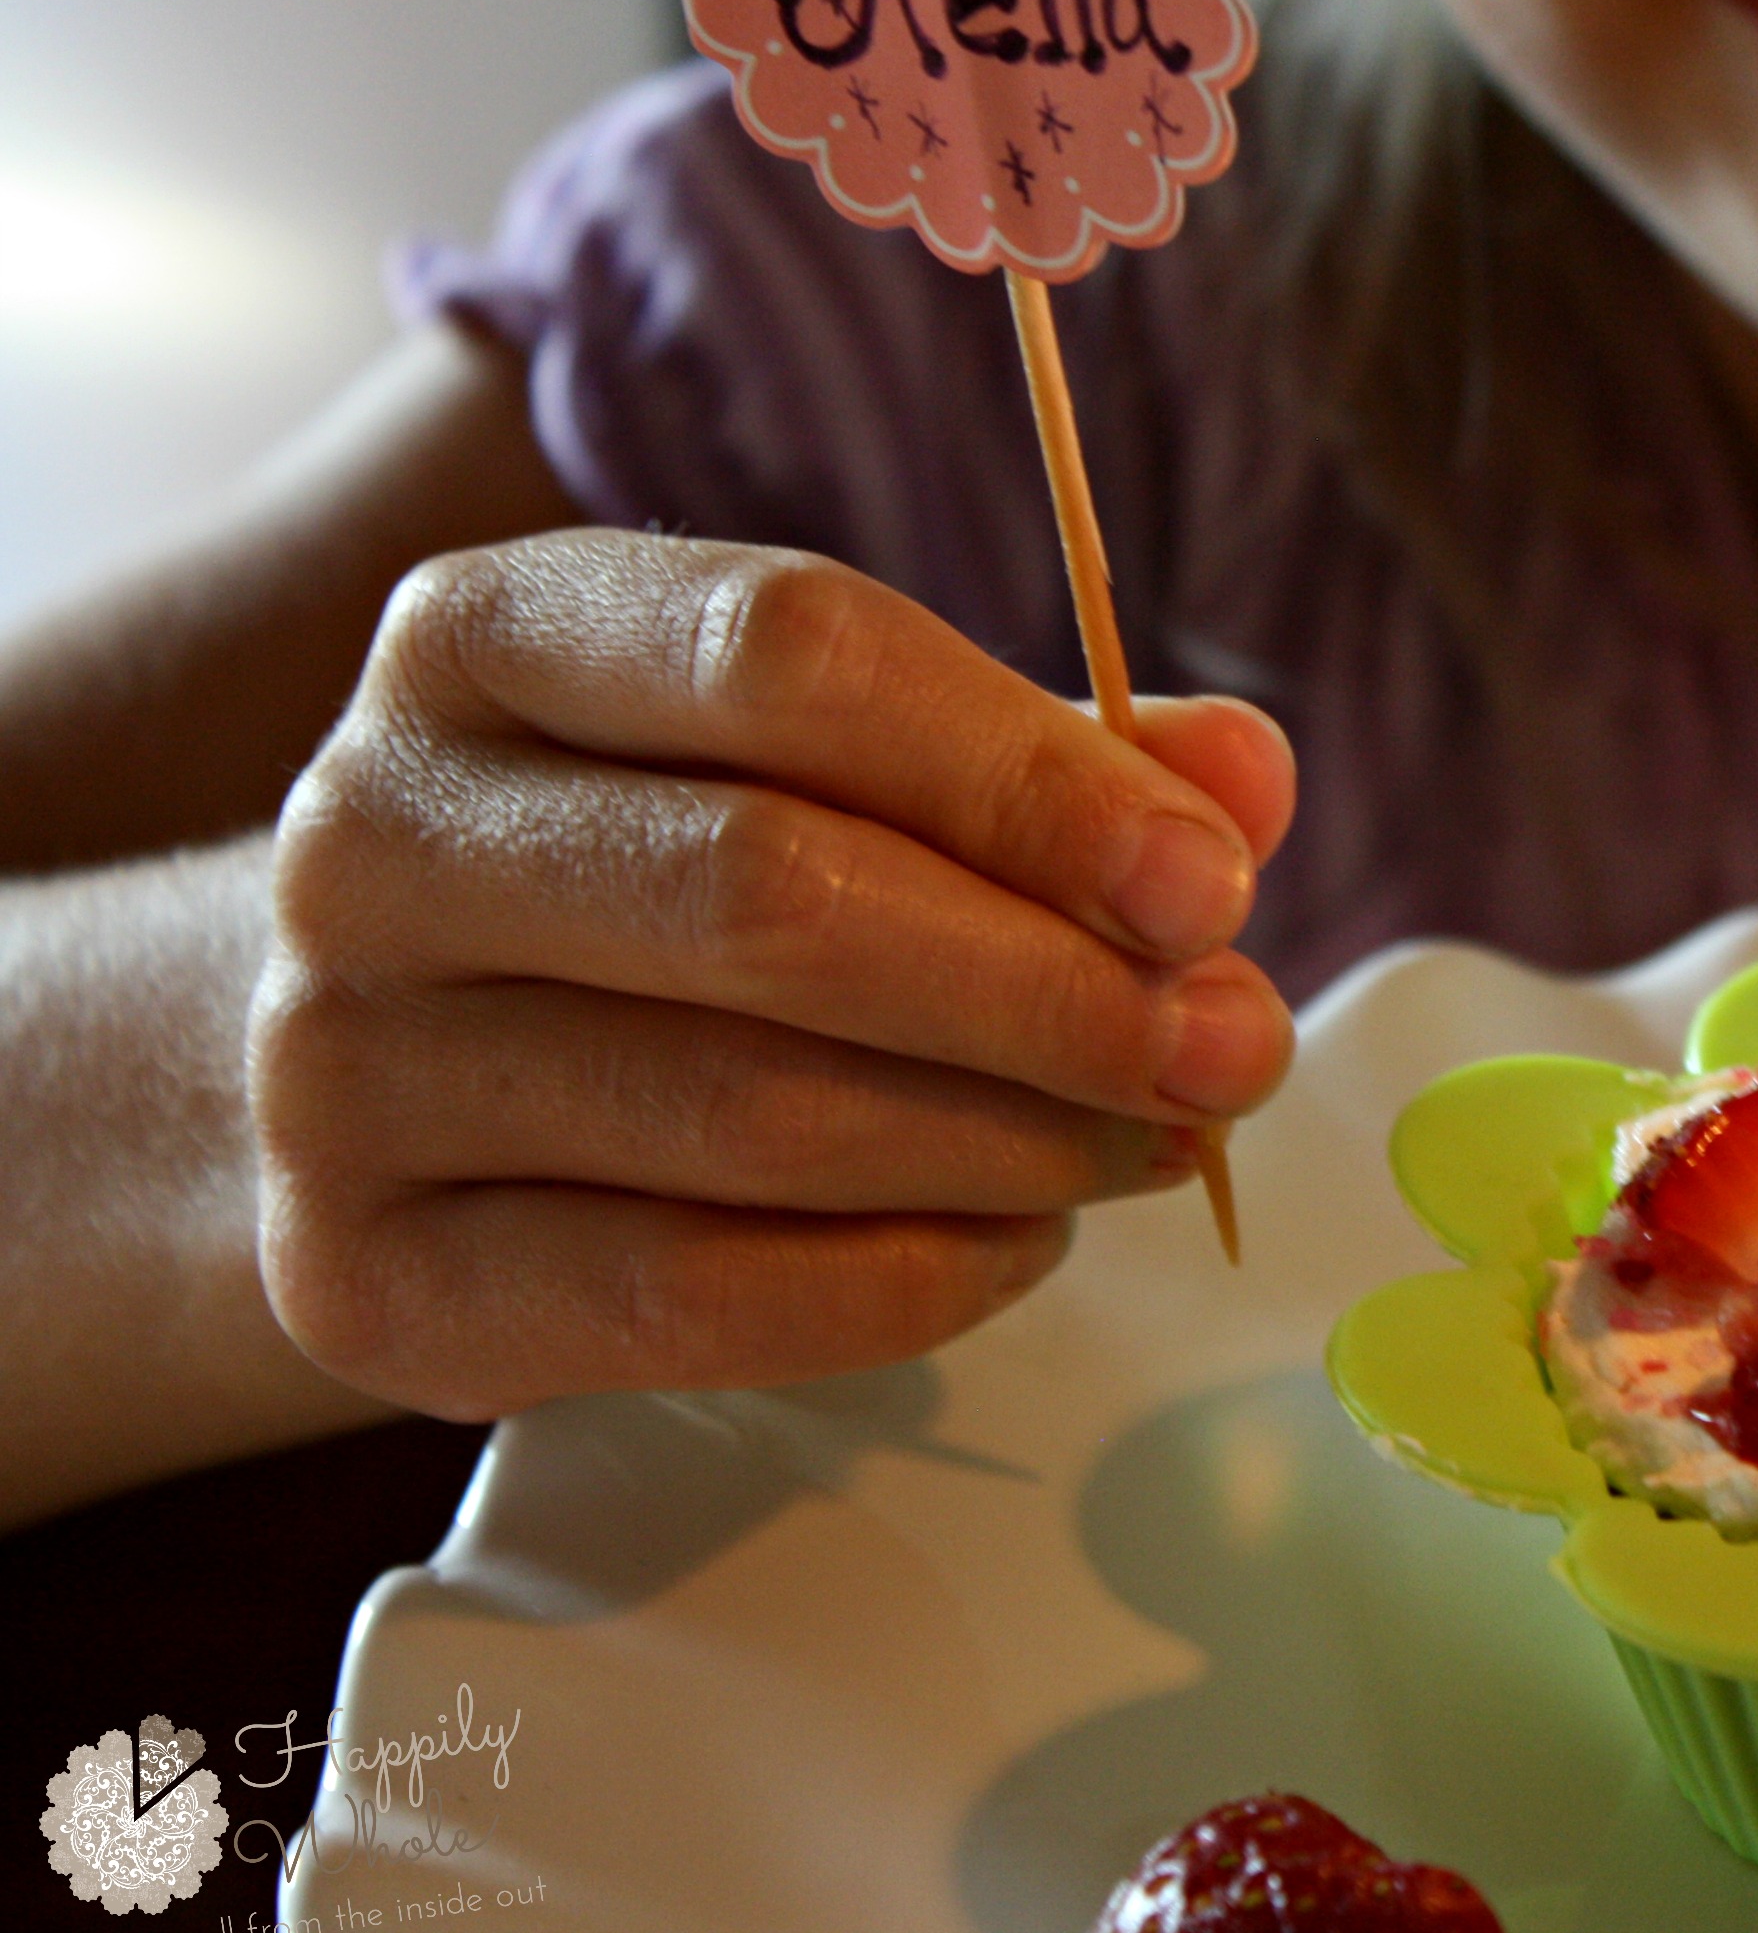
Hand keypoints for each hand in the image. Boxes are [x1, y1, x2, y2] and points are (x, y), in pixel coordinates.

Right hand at [249, 531, 1295, 1417]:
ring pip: (748, 1114)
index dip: (1029, 776)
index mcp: (494, 636)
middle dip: (1049, 987)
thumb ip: (1043, 762)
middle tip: (1228, 1048)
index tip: (1211, 884)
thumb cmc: (654, 882)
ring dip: (1009, 1143)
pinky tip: (1015, 1242)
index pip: (789, 654)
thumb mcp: (829, 766)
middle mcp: (375, 828)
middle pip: (771, 894)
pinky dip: (906, 1281)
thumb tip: (1243, 783)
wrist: (377, 1072)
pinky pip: (690, 1296)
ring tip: (1151, 1142)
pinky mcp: (364, 1274)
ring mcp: (338, 1061)